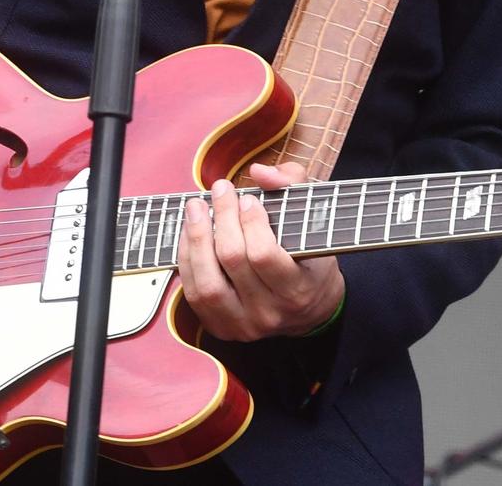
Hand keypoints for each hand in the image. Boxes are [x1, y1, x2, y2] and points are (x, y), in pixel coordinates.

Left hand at [178, 163, 345, 341]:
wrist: (309, 307)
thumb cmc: (310, 255)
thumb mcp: (314, 218)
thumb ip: (292, 184)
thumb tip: (259, 172)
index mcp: (297, 289)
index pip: (264, 255)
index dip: (250, 222)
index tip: (247, 198)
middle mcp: (269, 313)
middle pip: (232, 261)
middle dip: (221, 218)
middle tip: (220, 190)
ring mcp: (243, 325)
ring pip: (207, 284)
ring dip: (196, 239)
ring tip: (196, 208)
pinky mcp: (221, 328)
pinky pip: (194, 294)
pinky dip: (187, 259)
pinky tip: (190, 233)